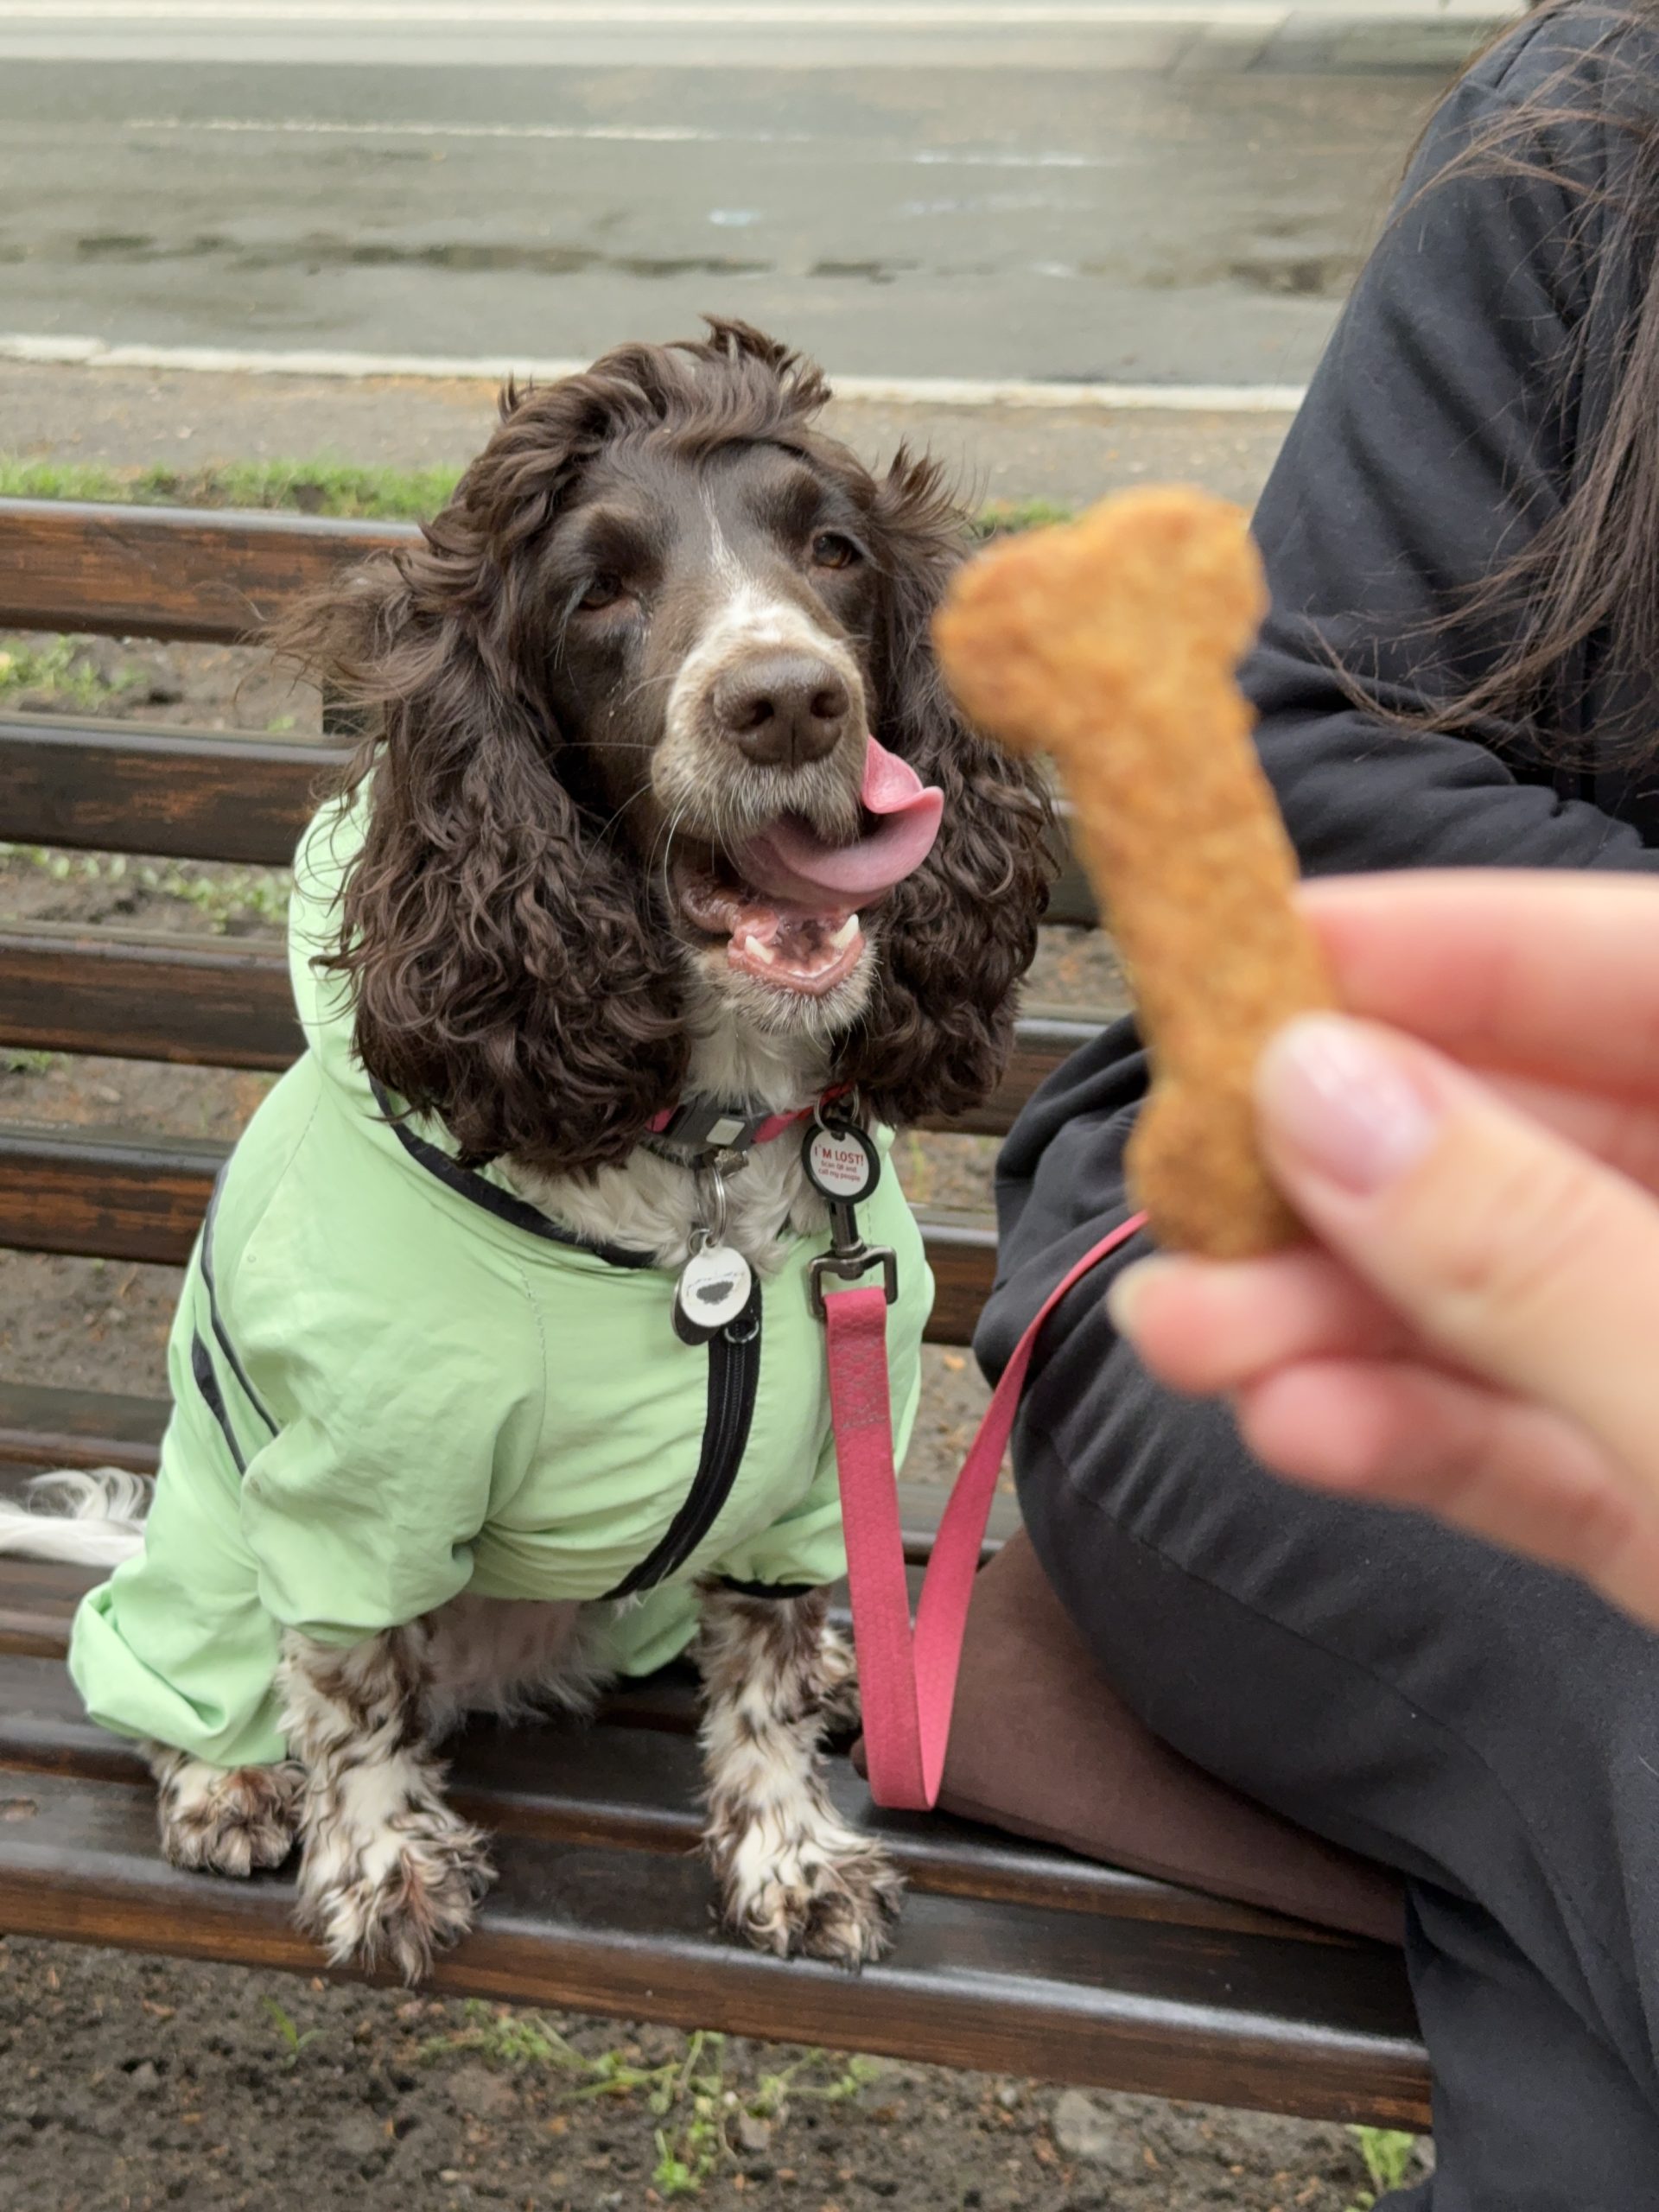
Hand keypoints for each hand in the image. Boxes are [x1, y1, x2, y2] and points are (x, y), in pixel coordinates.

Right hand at [1107, 871, 1658, 1626]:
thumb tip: (1326, 1096)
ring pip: (1512, 1304)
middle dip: (1343, 1170)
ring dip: (1334, 1319)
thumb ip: (1531, 1250)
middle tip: (1189, 1172)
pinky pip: (1534, 1445)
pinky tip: (1299, 1426)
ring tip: (1185, 1331)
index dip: (1452, 942)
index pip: (1634, 970)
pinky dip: (1412, 1435)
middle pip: (1540, 1142)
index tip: (1266, 945)